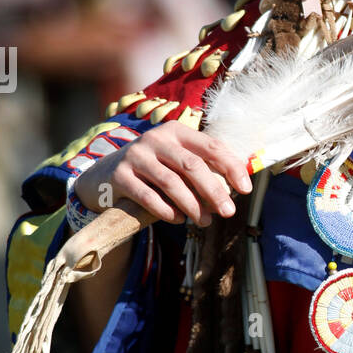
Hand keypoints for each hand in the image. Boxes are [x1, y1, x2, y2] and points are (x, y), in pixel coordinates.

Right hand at [73, 120, 251, 225]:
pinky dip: (166, 211)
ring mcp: (136, 156)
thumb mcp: (176, 160)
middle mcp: (155, 138)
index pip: (211, 146)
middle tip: (229, 212)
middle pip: (192, 165)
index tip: (246, 190)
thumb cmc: (155, 170)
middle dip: (214, 191)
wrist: (106, 175)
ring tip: (204, 222)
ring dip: (192, 206)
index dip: (231, 167)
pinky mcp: (120, 176)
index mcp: (176, 131)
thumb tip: (236, 190)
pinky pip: (148, 197)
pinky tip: (178, 220)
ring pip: (171, 182)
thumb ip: (202, 168)